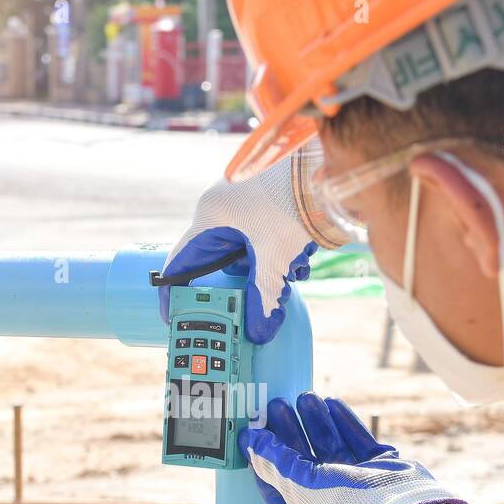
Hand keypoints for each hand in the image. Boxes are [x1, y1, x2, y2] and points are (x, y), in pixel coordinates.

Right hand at [159, 142, 342, 343]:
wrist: (328, 170)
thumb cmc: (291, 205)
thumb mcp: (274, 260)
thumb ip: (263, 299)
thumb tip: (258, 333)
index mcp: (210, 217)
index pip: (180, 263)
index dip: (175, 293)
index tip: (176, 317)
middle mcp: (221, 206)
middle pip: (222, 260)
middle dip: (245, 281)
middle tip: (256, 301)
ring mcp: (244, 200)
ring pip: (248, 250)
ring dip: (270, 268)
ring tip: (293, 271)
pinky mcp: (266, 199)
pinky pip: (264, 237)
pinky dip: (281, 252)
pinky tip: (301, 257)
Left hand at [237, 393, 468, 503]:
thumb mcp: (298, 486)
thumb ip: (274, 462)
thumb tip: (250, 442)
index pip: (277, 487)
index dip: (263, 459)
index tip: (253, 431)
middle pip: (303, 462)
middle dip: (290, 432)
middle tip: (278, 403)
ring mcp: (356, 485)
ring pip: (330, 447)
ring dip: (316, 421)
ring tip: (306, 395)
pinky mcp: (379, 470)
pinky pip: (357, 442)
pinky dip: (344, 422)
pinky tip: (332, 402)